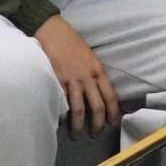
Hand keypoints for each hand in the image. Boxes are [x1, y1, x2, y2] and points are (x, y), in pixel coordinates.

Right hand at [34, 15, 119, 136]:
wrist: (52, 30)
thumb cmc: (70, 42)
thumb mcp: (89, 57)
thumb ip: (94, 74)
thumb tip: (98, 93)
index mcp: (98, 71)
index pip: (111, 97)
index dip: (113, 113)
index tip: (112, 123)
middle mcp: (88, 77)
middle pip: (97, 107)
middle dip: (97, 125)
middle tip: (94, 134)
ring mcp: (72, 80)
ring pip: (79, 110)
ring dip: (79, 127)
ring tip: (76, 135)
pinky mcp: (57, 81)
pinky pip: (62, 104)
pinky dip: (63, 117)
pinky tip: (62, 125)